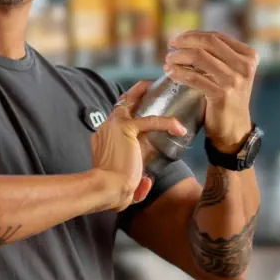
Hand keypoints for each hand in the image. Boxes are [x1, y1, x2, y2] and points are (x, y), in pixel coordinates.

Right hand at [91, 81, 186, 211]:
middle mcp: (105, 130)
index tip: (140, 118)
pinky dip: (166, 122)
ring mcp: (113, 127)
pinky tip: (178, 127)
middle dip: (132, 96)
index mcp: (102, 141)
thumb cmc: (113, 192)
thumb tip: (146, 182)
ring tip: (156, 87)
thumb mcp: (124, 181)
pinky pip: (150, 120)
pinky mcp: (125, 128)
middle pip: (119, 106)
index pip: (116, 125)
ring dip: (142, 92)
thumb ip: (135, 180)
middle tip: (147, 88)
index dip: (128, 119)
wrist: (106, 190)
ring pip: (129, 101)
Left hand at [164, 31, 258, 151]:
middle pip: (208, 43)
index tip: (178, 39)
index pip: (216, 37)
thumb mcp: (230, 72)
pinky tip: (169, 72)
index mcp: (248, 56)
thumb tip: (188, 39)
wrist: (233, 127)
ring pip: (198, 57)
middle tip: (170, 46)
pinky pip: (194, 77)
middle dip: (185, 42)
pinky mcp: (221, 94)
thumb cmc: (227, 97)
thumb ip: (218, 56)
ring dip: (178, 56)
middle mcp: (244, 66)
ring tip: (168, 60)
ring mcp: (234, 80)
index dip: (193, 35)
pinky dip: (178, 72)